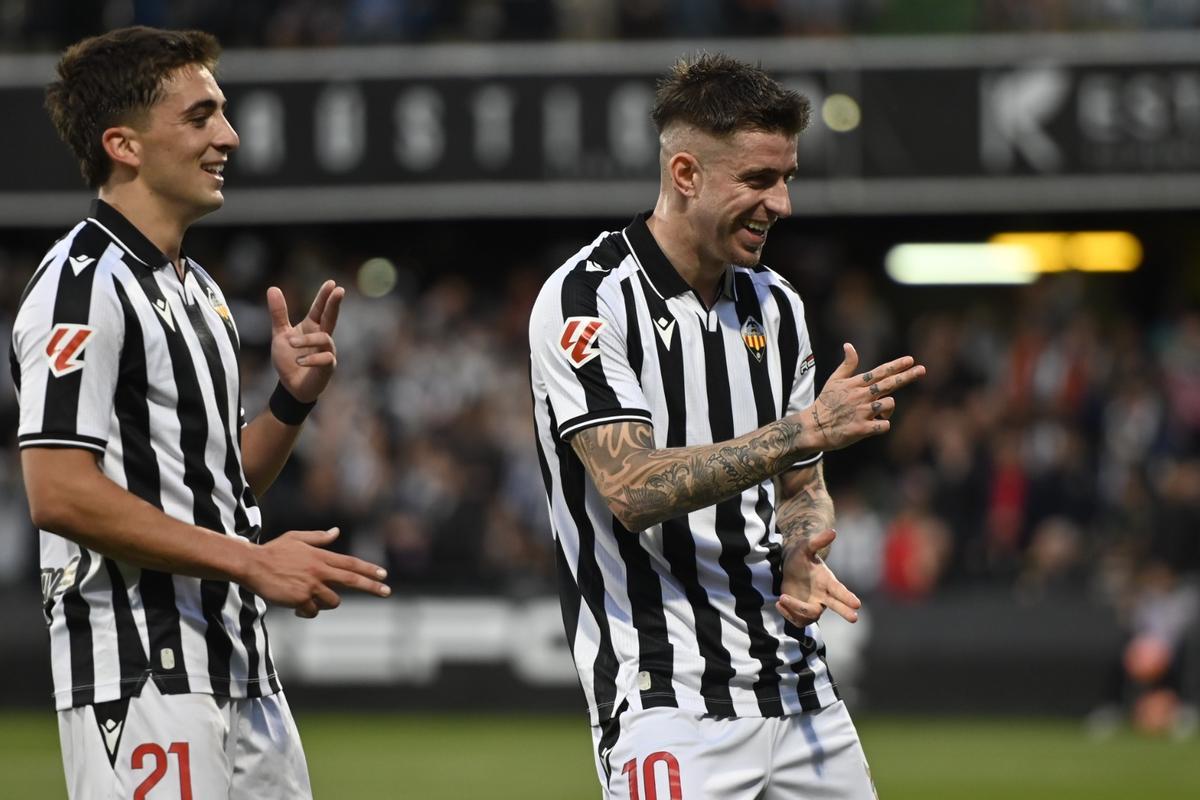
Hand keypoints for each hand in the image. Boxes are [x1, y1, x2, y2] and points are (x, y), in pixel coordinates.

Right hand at [242, 528, 390, 617]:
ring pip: (333, 601)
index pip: (350, 563)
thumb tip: (336, 531)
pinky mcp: (300, 599)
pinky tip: (295, 607)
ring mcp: (311, 585)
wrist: (252, 564)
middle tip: (387, 591)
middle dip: (372, 586)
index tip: (384, 574)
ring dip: (325, 603)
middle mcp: (319, 570)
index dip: (369, 569)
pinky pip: (312, 611)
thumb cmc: (273, 551)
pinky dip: (307, 611)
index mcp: (320, 556)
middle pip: (352, 579)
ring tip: (307, 599)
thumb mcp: (296, 538)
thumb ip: (318, 538)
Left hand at [267, 280, 343, 403]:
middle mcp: (323, 337)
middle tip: (339, 291)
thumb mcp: (280, 334)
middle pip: (331, 317)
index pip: (320, 308)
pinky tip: (299, 361)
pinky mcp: (327, 368)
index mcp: (312, 327)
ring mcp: (327, 352)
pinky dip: (311, 358)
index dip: (325, 296)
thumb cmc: (288, 359)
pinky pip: (325, 359)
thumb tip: (272, 288)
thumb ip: (279, 313)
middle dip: (334, 304)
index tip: (332, 283)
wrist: (290, 387)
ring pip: (324, 339)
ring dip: (307, 339)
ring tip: (291, 343)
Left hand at [777, 529, 860, 626]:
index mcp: (827, 581)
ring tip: (783, 597)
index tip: (857, 604)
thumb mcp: (806, 547)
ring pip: (811, 615)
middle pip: (836, 606)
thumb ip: (818, 541)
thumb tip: (833, 531)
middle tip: (854, 618)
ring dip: (797, 608)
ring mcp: (813, 605)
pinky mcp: (801, 613)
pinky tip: (779, 603)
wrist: (788, 568)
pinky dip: (788, 614)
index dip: (847, 597)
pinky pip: (798, 620)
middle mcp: (823, 596)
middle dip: (844, 611)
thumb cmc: (800, 556)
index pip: (840, 590)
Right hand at [806, 343, 923, 450]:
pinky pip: (884, 425)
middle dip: (907, 376)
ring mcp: (862, 412)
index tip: (911, 360)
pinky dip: (882, 425)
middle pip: (889, 384)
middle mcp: (860, 396)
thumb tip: (849, 345)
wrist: (814, 427)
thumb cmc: (825, 403)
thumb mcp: (833, 381)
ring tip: (875, 413)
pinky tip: (873, 426)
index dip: (896, 365)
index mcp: (855, 384)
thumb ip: (846, 365)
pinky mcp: (862, 428)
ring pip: (889, 405)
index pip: (880, 372)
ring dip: (887, 409)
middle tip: (922, 370)